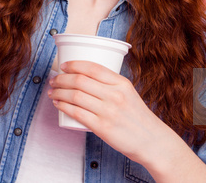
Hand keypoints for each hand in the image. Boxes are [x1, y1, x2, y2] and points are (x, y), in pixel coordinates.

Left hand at [48, 61, 205, 181]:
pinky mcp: (103, 128)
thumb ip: (110, 85)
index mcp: (122, 83)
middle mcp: (115, 95)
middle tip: (54, 80)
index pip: (93, 68)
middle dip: (61, 79)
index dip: (74, 64)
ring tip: (53, 92)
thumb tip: (84, 78)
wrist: (152, 141)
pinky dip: (64, 106)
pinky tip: (58, 104)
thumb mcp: (128, 93)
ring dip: (59, 92)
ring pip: (75, 96)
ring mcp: (108, 112)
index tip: (63, 66)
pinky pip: (77, 113)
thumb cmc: (137, 117)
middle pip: (80, 81)